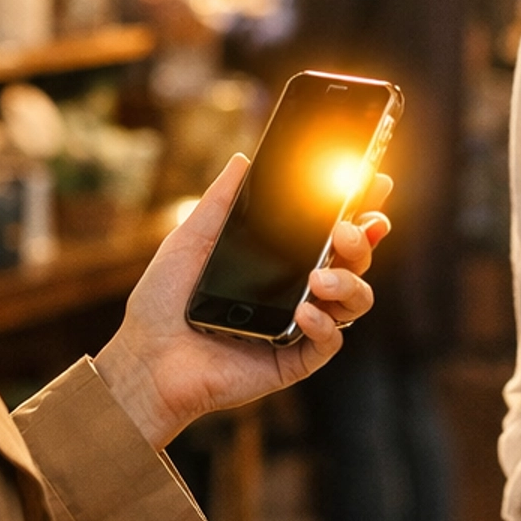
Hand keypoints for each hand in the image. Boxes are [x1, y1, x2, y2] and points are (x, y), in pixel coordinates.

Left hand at [92, 155, 391, 448]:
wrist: (145, 359)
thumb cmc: (163, 301)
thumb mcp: (190, 240)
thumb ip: (220, 202)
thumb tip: (243, 160)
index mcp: (281, 259)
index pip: (330, 229)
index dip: (359, 206)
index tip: (375, 182)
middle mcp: (298, 289)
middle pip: (354, 260)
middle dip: (363, 240)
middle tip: (349, 228)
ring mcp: (299, 325)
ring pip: (355, 301)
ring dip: (349, 282)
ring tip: (320, 277)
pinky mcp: (292, 360)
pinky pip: (329, 343)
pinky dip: (324, 325)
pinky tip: (304, 313)